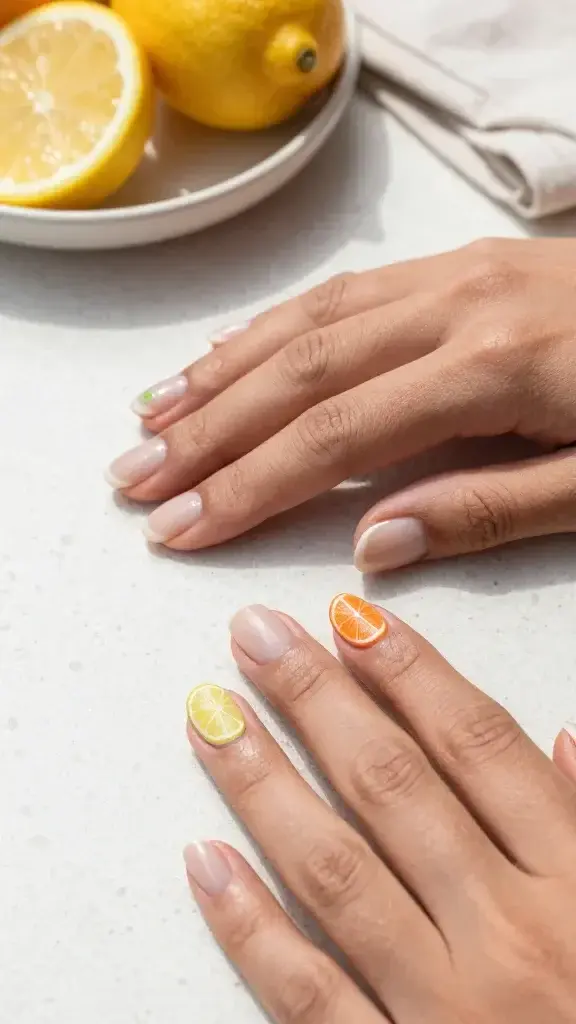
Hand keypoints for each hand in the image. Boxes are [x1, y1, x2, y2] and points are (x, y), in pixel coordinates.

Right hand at [107, 238, 575, 570]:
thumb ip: (486, 512)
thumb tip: (368, 549)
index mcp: (496, 369)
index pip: (339, 436)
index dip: (250, 485)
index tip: (182, 526)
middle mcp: (457, 307)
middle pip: (302, 372)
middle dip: (209, 430)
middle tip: (135, 478)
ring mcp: (453, 275)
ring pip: (308, 320)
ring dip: (221, 372)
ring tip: (152, 418)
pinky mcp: (456, 264)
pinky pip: (343, 289)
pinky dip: (272, 323)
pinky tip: (226, 353)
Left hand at [183, 597, 575, 1022]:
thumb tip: (566, 742)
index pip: (479, 746)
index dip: (411, 672)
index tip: (351, 615)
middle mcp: (510, 935)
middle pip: (394, 785)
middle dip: (318, 699)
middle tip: (255, 635)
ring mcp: (447, 1010)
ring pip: (337, 870)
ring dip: (265, 784)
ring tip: (210, 714)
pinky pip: (308, 998)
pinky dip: (250, 927)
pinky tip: (204, 860)